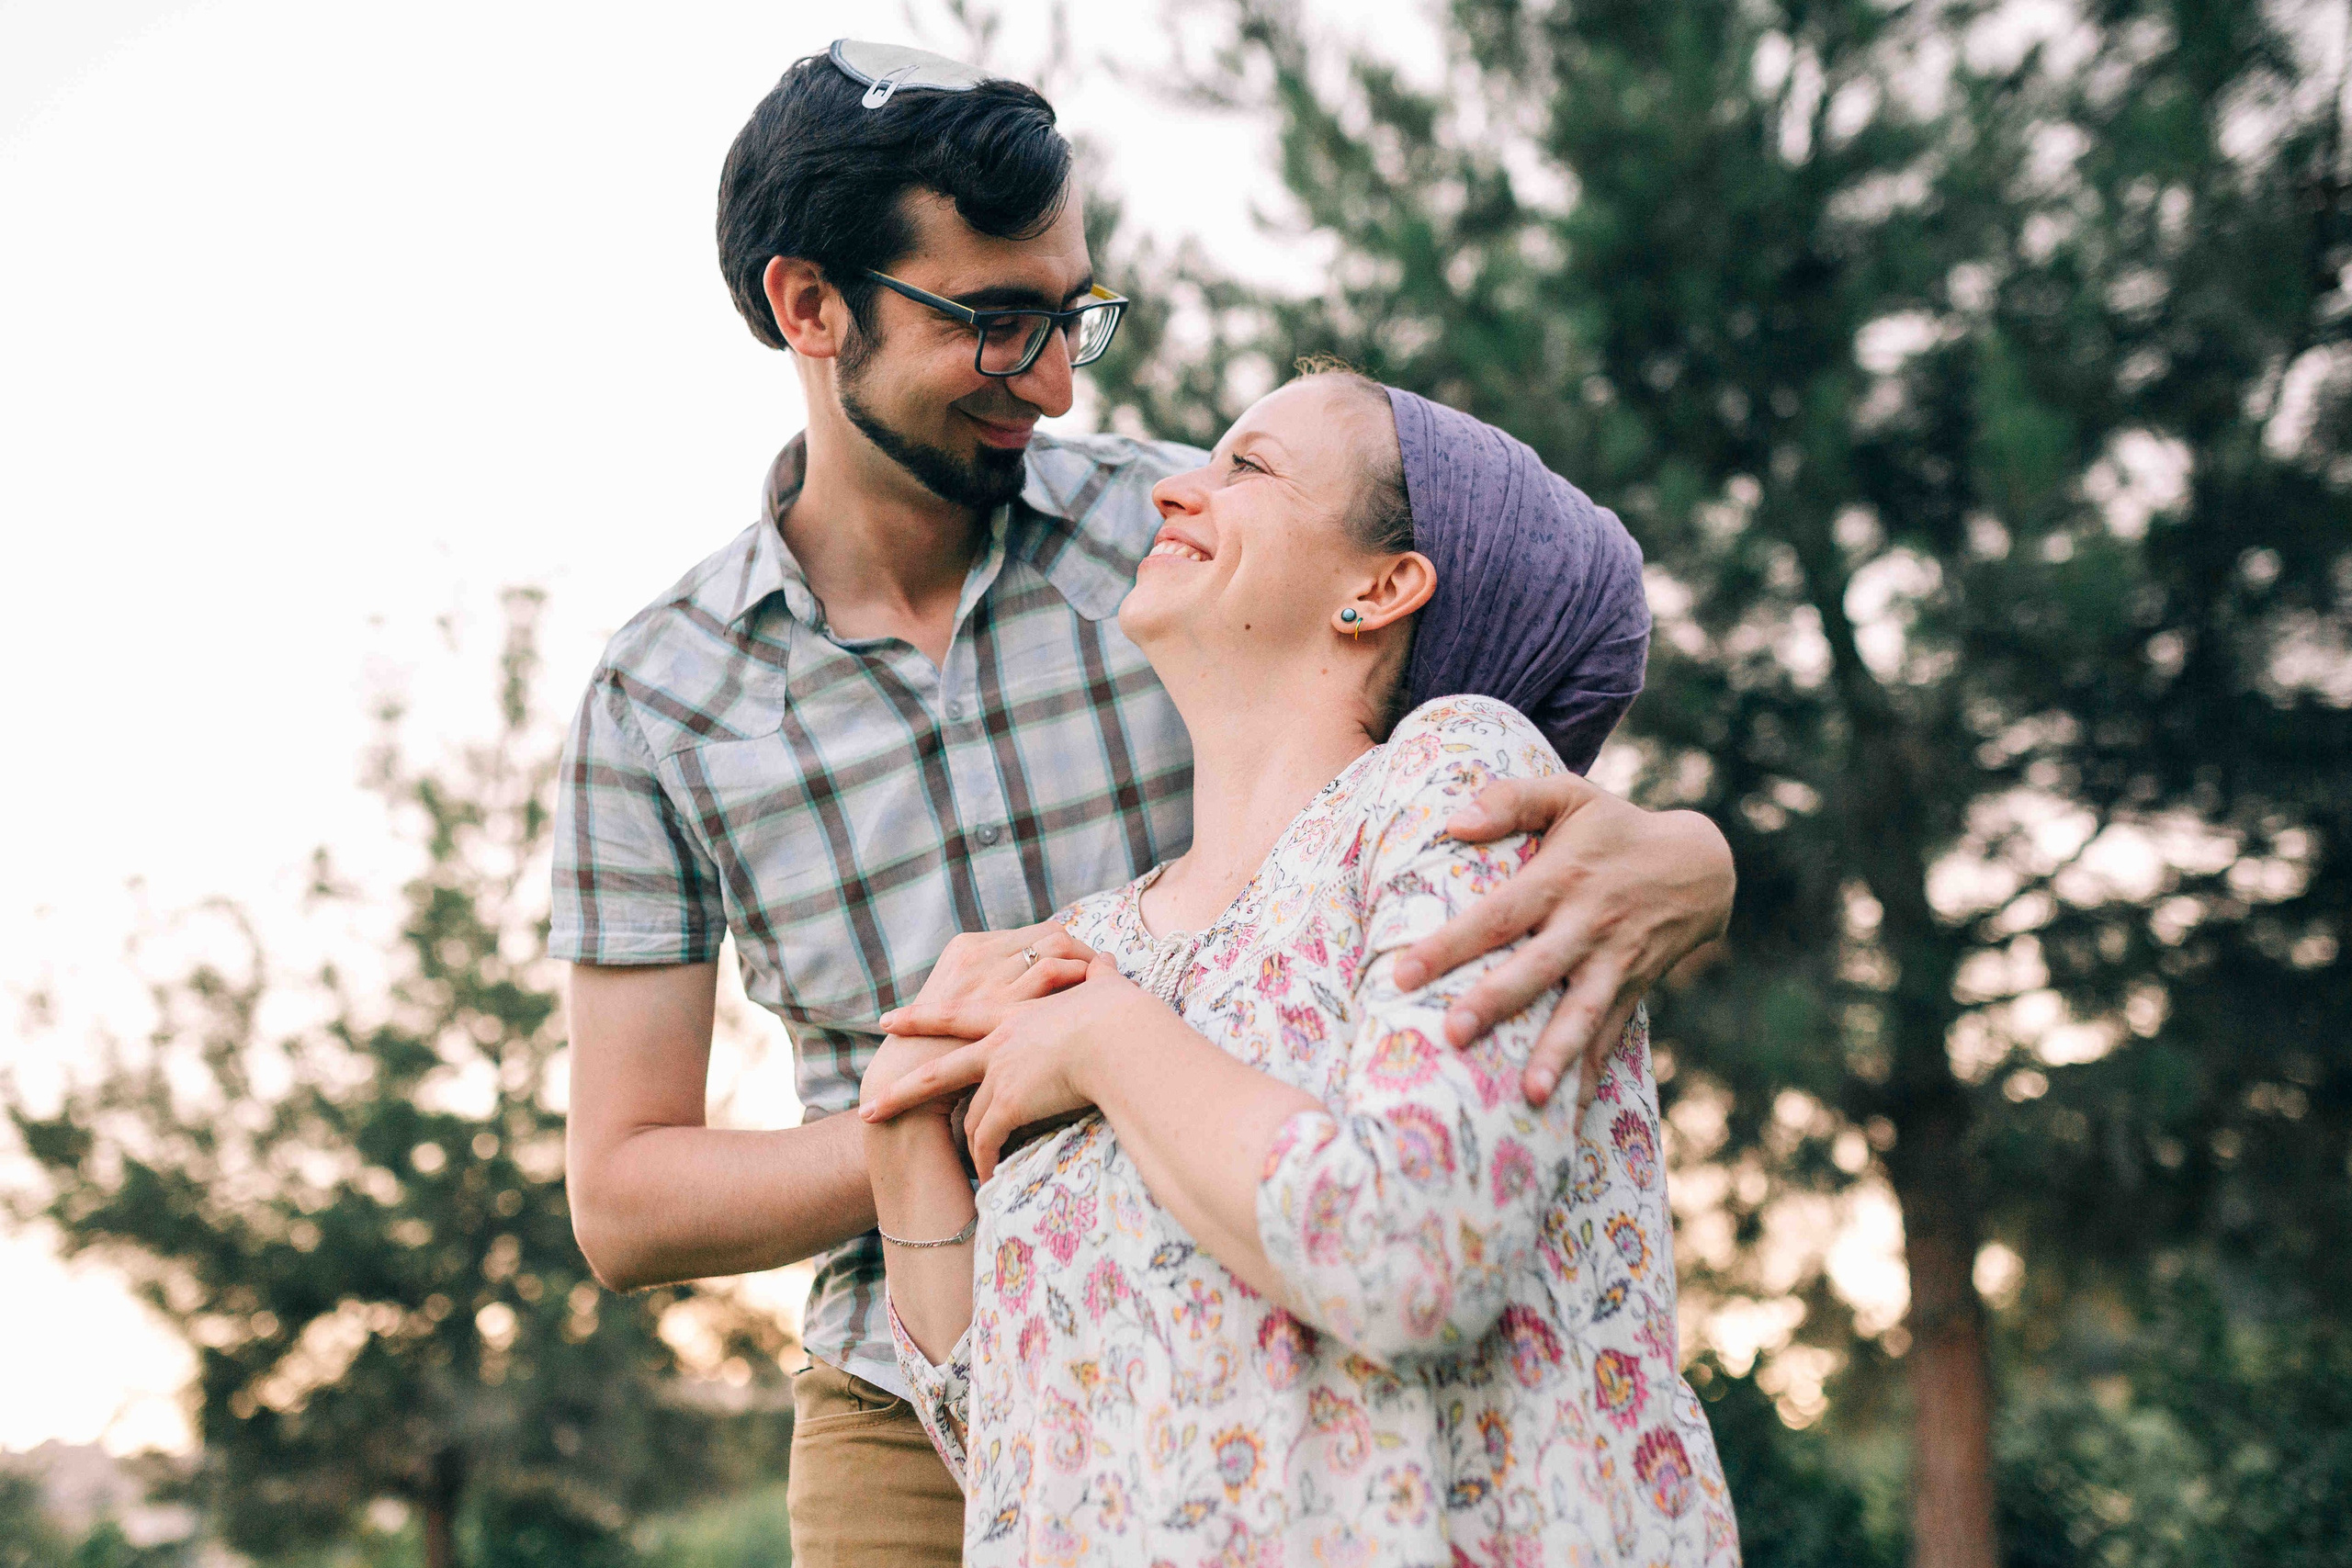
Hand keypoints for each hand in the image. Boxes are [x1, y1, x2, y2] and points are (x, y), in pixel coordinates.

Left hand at [862, 954, 1155, 1177]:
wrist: (1116, 1033)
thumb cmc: (1119, 1009)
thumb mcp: (1102, 985)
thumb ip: (1096, 976)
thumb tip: (1105, 962)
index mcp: (1015, 1015)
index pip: (956, 1015)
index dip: (921, 1019)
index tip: (889, 1021)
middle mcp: (999, 1044)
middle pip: (938, 1072)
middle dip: (900, 1092)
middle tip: (870, 1108)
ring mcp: (1001, 1074)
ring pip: (967, 1116)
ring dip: (964, 1142)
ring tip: (963, 1162)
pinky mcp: (1011, 1103)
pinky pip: (988, 1141)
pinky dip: (984, 1160)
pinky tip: (986, 1176)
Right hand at [878, 920, 1096, 1040]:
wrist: (909, 1085)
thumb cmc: (941, 1054)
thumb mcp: (961, 1007)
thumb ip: (995, 986)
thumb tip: (1045, 977)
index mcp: (966, 948)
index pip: (1032, 934)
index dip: (1064, 946)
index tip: (1084, 963)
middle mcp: (977, 955)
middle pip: (1048, 934)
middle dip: (1082, 949)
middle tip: (1103, 969)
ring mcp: (990, 977)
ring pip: (1054, 946)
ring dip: (1086, 960)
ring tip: (1104, 980)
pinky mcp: (1000, 1005)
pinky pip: (1052, 972)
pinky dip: (1079, 975)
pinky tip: (1093, 993)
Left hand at [1394, 773, 1732, 1110]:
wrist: (1699, 864)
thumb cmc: (1614, 828)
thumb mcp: (1569, 795)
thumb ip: (1511, 799)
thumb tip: (1453, 822)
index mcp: (1560, 879)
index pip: (1496, 915)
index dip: (1451, 943)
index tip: (1403, 973)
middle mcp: (1586, 926)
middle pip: (1537, 969)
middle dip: (1497, 1004)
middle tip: (1454, 1036)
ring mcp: (1614, 963)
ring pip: (1582, 1013)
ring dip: (1557, 1054)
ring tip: (1529, 1095)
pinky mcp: (1633, 989)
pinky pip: (1609, 1037)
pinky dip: (1590, 1076)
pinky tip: (1568, 1118)